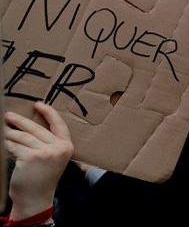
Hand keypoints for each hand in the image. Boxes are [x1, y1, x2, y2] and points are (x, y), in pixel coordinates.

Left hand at [5, 102, 73, 219]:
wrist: (35, 199)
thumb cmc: (42, 179)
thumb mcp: (52, 159)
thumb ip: (48, 143)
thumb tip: (28, 126)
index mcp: (67, 146)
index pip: (59, 124)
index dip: (48, 113)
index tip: (37, 104)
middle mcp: (59, 148)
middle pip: (36, 128)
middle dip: (20, 121)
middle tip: (8, 115)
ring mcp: (45, 152)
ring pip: (23, 137)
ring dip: (9, 133)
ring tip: (2, 129)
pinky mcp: (31, 157)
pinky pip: (15, 146)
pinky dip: (6, 143)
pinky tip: (2, 141)